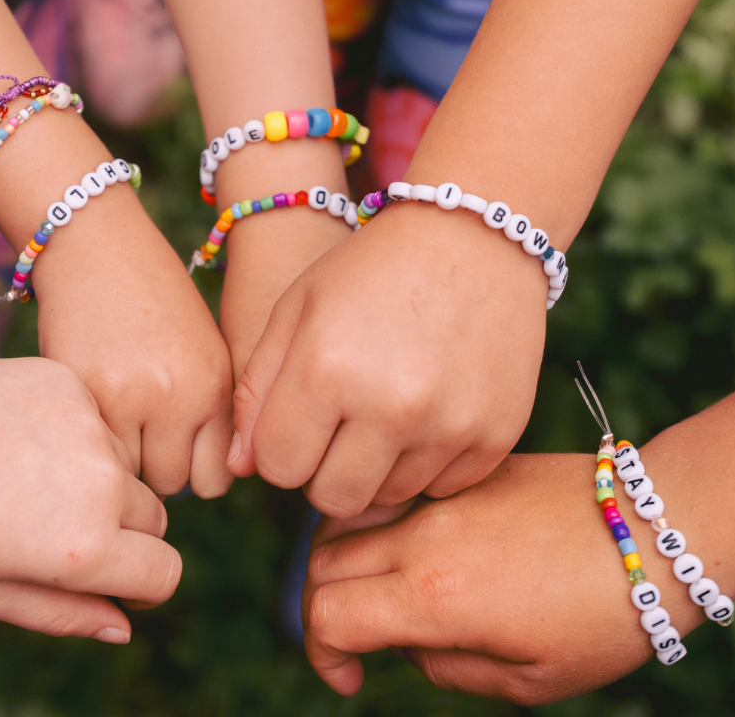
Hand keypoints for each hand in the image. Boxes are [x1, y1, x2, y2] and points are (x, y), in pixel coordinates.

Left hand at [0, 356, 182, 639]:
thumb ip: (63, 615)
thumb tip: (122, 624)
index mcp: (85, 547)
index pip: (165, 573)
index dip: (143, 585)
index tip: (110, 580)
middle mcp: (101, 484)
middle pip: (152, 518)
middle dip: (121, 532)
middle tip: (50, 529)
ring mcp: (88, 427)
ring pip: (121, 466)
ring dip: (95, 479)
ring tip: (19, 478)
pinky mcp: (68, 383)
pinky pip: (93, 420)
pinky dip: (69, 434)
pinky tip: (11, 438)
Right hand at [30, 187, 236, 497]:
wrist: (98, 247)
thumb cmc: (154, 302)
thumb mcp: (204, 351)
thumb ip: (212, 415)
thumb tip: (209, 482)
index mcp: (215, 385)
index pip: (214, 478)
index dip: (193, 470)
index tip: (175, 450)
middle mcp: (178, 395)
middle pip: (171, 485)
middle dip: (154, 466)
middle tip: (137, 429)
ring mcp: (129, 397)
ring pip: (129, 475)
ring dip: (121, 457)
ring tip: (114, 416)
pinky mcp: (84, 392)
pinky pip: (93, 449)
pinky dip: (90, 439)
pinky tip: (90, 406)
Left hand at [231, 204, 547, 516]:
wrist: (475, 236)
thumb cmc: (370, 270)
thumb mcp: (297, 309)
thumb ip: (257, 390)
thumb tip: (238, 467)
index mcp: (328, 369)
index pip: (278, 467)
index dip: (281, 446)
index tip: (299, 417)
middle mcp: (392, 405)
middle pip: (332, 498)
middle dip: (323, 470)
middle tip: (340, 424)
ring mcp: (451, 424)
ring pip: (388, 498)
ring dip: (376, 466)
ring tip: (386, 408)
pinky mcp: (496, 435)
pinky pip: (442, 487)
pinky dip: (428, 461)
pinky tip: (429, 410)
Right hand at [304, 454, 704, 700]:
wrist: (665, 532)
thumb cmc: (610, 617)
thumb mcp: (532, 680)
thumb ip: (453, 670)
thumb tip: (414, 648)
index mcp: (435, 596)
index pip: (326, 618)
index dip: (322, 656)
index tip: (352, 677)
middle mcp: (424, 537)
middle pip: (321, 566)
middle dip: (323, 611)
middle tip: (360, 640)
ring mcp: (443, 498)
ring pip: (349, 521)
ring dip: (341, 560)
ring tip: (374, 590)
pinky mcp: (469, 474)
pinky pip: (397, 495)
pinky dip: (379, 524)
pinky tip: (413, 551)